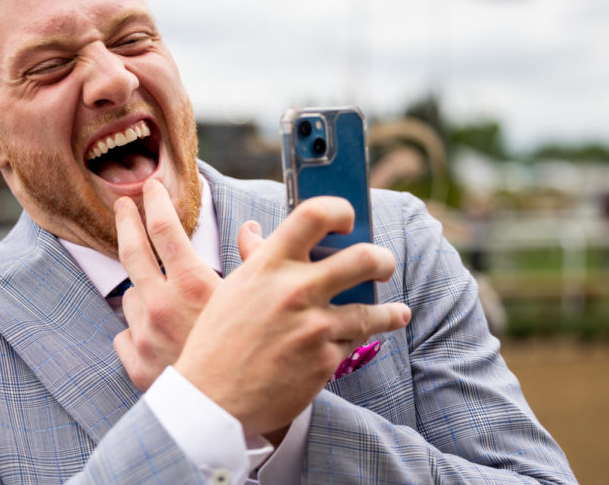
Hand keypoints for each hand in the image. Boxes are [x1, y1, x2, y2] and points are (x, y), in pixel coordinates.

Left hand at [112, 179, 262, 389]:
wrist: (233, 414)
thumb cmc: (254, 356)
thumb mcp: (258, 301)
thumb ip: (255, 259)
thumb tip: (252, 228)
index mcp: (192, 285)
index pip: (163, 227)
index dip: (154, 201)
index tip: (149, 186)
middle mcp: (161, 306)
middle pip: (131, 250)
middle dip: (125, 221)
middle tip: (122, 205)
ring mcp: (144, 336)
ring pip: (131, 298)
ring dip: (143, 291)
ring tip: (162, 298)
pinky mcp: (136, 365)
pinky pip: (126, 335)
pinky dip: (137, 332)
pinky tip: (153, 335)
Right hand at [172, 195, 410, 436]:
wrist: (212, 399)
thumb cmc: (217, 340)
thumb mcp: (234, 289)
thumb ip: (256, 258)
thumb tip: (254, 229)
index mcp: (269, 265)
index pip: (315, 214)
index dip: (340, 210)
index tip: (347, 219)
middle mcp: (295, 290)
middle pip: (363, 258)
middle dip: (382, 260)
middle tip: (382, 265)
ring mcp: (314, 327)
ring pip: (372, 310)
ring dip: (388, 312)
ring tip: (395, 312)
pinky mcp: (324, 361)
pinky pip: (354, 343)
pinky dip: (356, 342)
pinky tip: (362, 340)